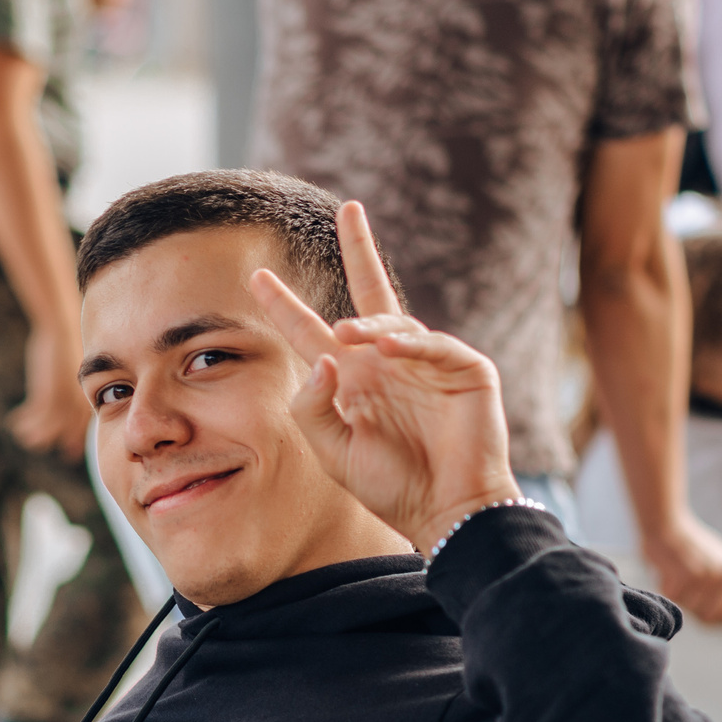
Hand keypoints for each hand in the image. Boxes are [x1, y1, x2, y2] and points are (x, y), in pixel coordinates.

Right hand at [9, 344, 93, 458]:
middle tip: (35, 444)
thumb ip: (74, 385)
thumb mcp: (75, 367)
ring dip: (32, 433)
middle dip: (50, 438)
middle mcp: (77, 403)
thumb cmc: (68, 343)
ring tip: (21, 435)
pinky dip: (23, 420)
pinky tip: (13, 421)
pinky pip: (33, 417)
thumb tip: (69, 392)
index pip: (81, 425)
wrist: (61, 330)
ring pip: (47, 428)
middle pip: (65, 431)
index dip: (74, 440)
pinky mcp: (46, 397)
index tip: (69, 453)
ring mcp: (63, 402)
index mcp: (86, 395)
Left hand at [248, 202, 517, 553]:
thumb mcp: (333, 452)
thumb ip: (313, 408)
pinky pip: (433, 344)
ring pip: (395, 322)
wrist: (445, 512)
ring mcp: (428, 363)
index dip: (286, 306)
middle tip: (348, 209)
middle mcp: (387, 362)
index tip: (256, 277)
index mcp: (352, 380)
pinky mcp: (465, 370)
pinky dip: (409, 343)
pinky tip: (387, 350)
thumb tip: (325, 353)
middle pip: (370, 293)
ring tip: (346, 335)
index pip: (311, 333)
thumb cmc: (391, 487)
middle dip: (359, 249)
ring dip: (369, 324)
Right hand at [640, 512, 721, 622]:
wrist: (667, 522)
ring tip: (676, 576)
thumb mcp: (720, 563)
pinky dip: (666, 589)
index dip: (712, 615)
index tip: (699, 603)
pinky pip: (674, 599)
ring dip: (679, 598)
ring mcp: (709, 575)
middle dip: (694, 608)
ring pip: (691, 610)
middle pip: (710, 616)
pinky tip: (668, 571)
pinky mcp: (686, 576)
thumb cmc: (688, 546)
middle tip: (684, 588)